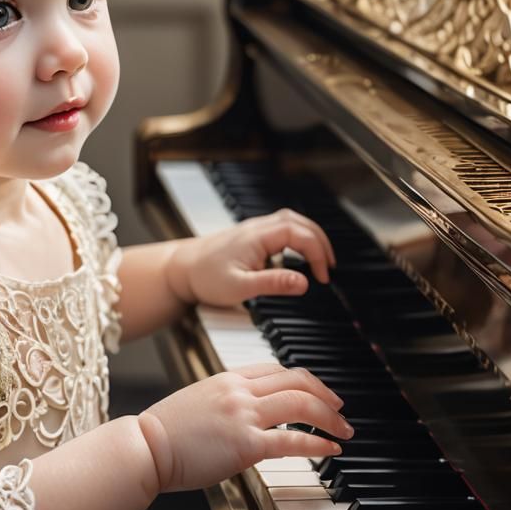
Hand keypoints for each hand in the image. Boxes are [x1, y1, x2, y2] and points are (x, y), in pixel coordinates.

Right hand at [137, 363, 352, 491]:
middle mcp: (239, 391)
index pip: (277, 370)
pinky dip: (318, 443)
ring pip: (301, 404)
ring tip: (343, 431)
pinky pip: (293, 439)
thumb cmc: (164, 432)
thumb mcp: (198, 402)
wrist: (144, 447)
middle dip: (325, 395)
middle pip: (297, 381)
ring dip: (329, 417)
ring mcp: (243, 415)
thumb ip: (226, 401)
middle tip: (340, 410)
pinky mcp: (245, 445)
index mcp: (228, 378)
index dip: (305, 381)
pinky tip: (330, 449)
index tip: (319, 393)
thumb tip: (247, 415)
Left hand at [166, 208, 336, 305]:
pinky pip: (282, 229)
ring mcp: (255, 229)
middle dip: (320, 242)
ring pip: (292, 222)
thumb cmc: (205, 277)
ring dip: (310, 237)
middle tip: (329, 266)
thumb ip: (274, 284)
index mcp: (259, 236)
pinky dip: (297, 238)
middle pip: (301, 223)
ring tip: (320, 259)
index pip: (301, 235)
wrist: (180, 269)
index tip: (322, 277)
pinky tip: (297, 255)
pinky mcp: (251, 236)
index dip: (318, 254)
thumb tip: (303, 283)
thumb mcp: (241, 287)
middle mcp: (259, 227)